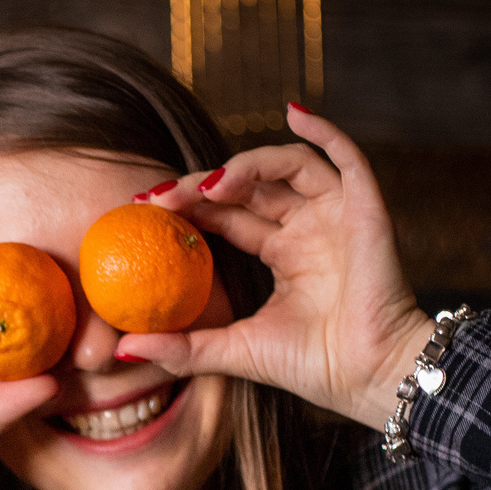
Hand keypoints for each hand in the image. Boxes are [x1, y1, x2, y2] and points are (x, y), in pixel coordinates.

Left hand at [115, 104, 435, 433]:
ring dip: (246, 166)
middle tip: (159, 197)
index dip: (190, 205)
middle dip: (202, 186)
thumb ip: (182, 347)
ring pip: (288, 166)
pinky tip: (293, 112)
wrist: (368, 377)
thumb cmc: (312, 366)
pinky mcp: (365, 208)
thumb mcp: (234, 352)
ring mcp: (337, 215)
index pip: (229, 215)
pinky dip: (323, 130)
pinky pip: (346, 157)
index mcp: (284, 253)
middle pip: (250, 187)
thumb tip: (122, 349)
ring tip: (208, 186)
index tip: (144, 207)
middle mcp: (309, 228)